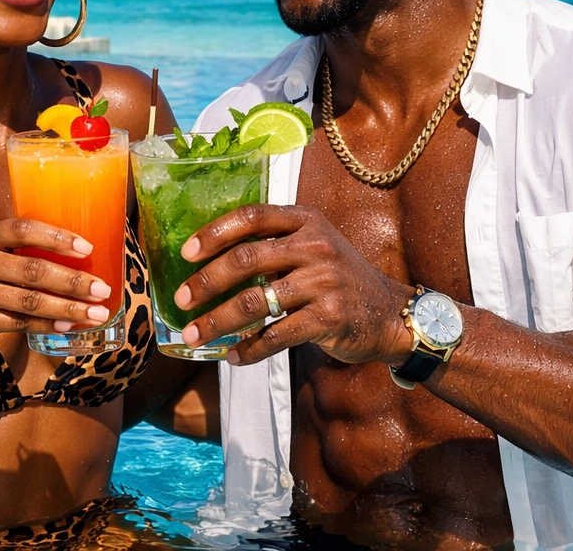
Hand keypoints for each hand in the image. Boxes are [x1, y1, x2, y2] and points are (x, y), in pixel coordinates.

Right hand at [0, 218, 116, 347]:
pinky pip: (19, 322)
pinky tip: (68, 325)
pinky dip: (47, 324)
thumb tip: (83, 255)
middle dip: (73, 281)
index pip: (23, 229)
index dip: (56, 237)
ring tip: (95, 313)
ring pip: (30, 300)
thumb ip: (23, 249)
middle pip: (33, 269)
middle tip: (102, 289)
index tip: (87, 248)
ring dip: (68, 308)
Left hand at [173, 204, 410, 366]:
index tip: (186, 253)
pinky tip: (234, 356)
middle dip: (206, 282)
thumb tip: (212, 261)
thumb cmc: (340, 279)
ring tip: (195, 335)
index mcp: (306, 221)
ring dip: (218, 321)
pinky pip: (276, 335)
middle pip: (246, 259)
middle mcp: (315, 246)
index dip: (215, 233)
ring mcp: (323, 282)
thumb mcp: (315, 246)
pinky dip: (249, 349)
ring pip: (255, 301)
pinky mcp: (328, 318)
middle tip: (181, 299)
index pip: (252, 216)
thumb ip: (276, 245)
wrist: (391, 314)